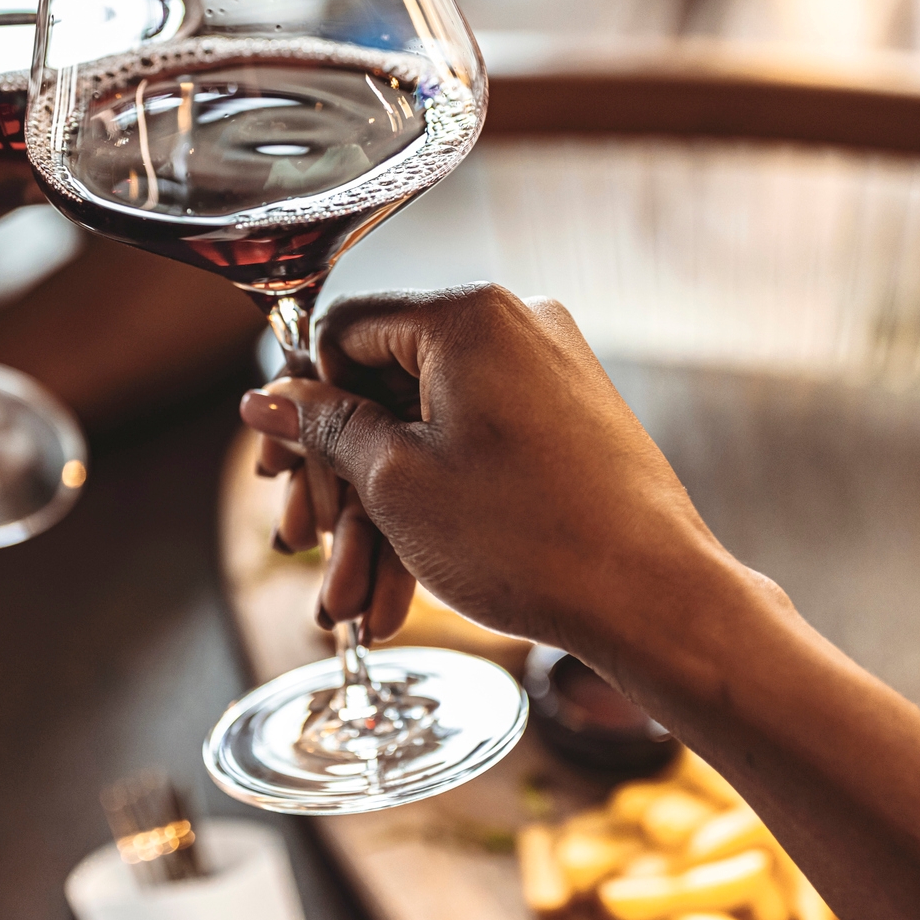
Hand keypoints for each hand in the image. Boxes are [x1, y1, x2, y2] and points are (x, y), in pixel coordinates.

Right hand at [238, 285, 759, 678]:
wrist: (653, 599)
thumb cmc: (528, 539)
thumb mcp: (396, 484)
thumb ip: (324, 429)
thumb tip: (265, 399)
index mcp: (469, 315)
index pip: (344, 332)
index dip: (305, 407)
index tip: (288, 474)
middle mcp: (515, 326)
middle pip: (386, 391)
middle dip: (341, 484)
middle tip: (306, 545)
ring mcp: (547, 374)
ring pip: (429, 436)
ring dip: (383, 517)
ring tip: (354, 603)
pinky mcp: (568, 423)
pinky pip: (477, 451)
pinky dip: (438, 509)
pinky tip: (402, 592)